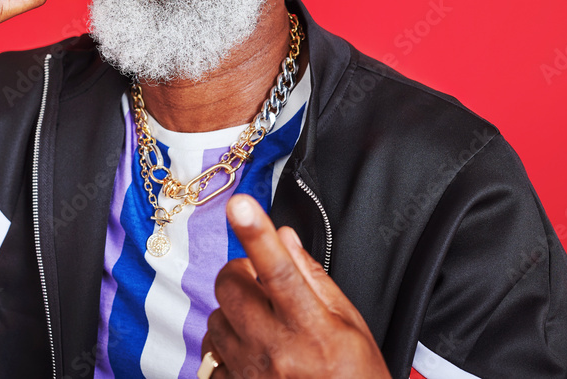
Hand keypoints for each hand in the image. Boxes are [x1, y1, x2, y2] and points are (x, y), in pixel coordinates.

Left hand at [201, 195, 390, 377]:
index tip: (241, 204)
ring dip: (233, 311)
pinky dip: (227, 346)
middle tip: (262, 285)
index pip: (281, 272)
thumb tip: (283, 236)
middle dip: (241, 274)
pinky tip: (252, 354)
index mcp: (313, 329)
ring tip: (263, 325)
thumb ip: (314, 278)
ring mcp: (251, 374)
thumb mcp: (351, 326)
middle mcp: (277, 351)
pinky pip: (211, 353)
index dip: (258, 235)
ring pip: (215, 316)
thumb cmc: (355, 378)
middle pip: (230, 285)